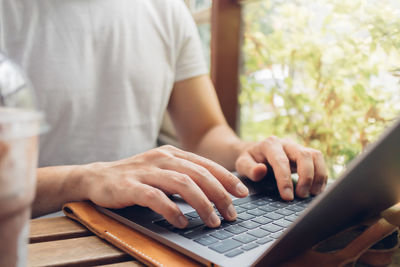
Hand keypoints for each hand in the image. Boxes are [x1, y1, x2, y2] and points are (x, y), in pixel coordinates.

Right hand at [82, 145, 248, 228]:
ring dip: (202, 204)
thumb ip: (184, 175)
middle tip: (231, 213)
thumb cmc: (135, 177)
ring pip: (182, 184)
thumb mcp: (162, 170)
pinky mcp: (130, 186)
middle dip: (220, 194)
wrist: (97, 177)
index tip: (242, 193)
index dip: (227, 178)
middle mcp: (162, 158)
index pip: (206, 164)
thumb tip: (214, 190)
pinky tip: (182, 222)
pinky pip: (156, 198)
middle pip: (199, 174)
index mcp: (172, 153)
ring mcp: (146, 171)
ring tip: (213, 221)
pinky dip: (172, 210)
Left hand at [235, 136, 327, 200]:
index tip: (287, 197)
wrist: (255, 151)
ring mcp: (297, 147)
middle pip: (304, 155)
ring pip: (316, 156)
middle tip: (301, 196)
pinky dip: (321, 176)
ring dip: (318, 176)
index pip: (281, 161)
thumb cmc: (249, 160)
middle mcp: (286, 143)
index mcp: (269, 144)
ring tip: (312, 194)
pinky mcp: (306, 154)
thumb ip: (249, 168)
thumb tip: (261, 171)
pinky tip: (316, 190)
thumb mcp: (242, 164)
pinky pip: (319, 161)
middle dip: (306, 177)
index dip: (285, 180)